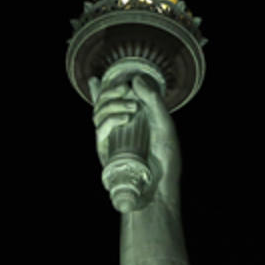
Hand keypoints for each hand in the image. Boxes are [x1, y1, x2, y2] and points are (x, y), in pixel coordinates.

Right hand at [89, 74, 180, 207]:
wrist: (160, 188)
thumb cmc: (165, 160)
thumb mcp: (165, 126)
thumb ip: (154, 102)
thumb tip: (137, 79)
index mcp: (131, 121)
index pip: (112, 100)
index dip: (103, 88)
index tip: (101, 77)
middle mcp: (117, 129)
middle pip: (102, 103)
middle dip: (110, 91)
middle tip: (125, 88)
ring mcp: (110, 139)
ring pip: (98, 113)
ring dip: (113, 104)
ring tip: (132, 107)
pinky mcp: (105, 150)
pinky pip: (101, 130)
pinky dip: (111, 120)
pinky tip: (124, 117)